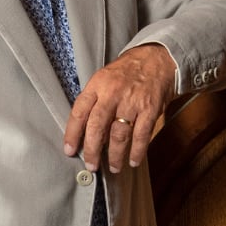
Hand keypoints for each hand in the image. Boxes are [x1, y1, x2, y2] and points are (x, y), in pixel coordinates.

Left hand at [63, 44, 175, 173]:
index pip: (79, 112)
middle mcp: (112, 93)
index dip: (72, 134)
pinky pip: (141, 135)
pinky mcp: (150, 109)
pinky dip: (137, 151)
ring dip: (115, 155)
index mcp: (97, 85)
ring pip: (119, 135)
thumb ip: (94, 101)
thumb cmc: (126, 72)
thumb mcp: (104, 78)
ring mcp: (132, 101)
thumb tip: (86, 132)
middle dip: (92, 150)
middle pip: (97, 126)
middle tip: (91, 165)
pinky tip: (133, 160)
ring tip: (113, 167)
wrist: (156, 59)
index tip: (69, 150)